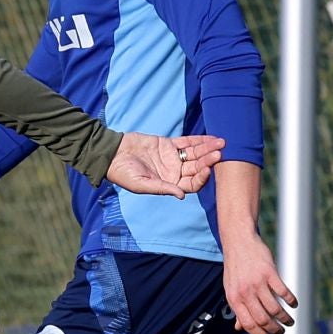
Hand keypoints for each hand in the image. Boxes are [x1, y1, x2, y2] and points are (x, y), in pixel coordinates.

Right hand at [106, 131, 224, 198]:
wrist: (111, 154)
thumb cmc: (123, 173)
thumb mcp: (141, 184)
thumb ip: (162, 188)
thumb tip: (182, 196)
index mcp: (170, 185)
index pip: (192, 184)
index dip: (201, 178)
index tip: (208, 169)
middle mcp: (174, 173)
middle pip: (196, 167)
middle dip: (208, 161)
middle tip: (219, 153)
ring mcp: (173, 158)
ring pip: (195, 154)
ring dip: (208, 149)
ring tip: (221, 143)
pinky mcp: (169, 144)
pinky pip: (187, 142)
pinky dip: (199, 140)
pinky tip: (210, 138)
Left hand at [221, 232, 296, 333]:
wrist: (238, 241)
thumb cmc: (235, 267)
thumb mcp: (231, 288)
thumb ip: (237, 308)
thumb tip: (239, 328)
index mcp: (233, 298)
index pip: (247, 324)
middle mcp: (244, 292)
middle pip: (263, 319)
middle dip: (274, 329)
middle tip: (281, 331)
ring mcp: (257, 282)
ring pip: (274, 308)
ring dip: (285, 318)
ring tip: (289, 321)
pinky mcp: (269, 272)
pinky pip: (283, 292)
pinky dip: (291, 301)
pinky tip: (294, 304)